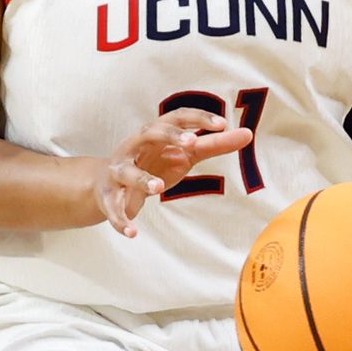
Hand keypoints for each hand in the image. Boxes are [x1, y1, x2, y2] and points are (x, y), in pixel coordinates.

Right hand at [92, 109, 253, 237]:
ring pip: (127, 171)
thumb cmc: (152, 163)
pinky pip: (114, 207)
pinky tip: (133, 232)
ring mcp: (119, 171)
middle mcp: (135, 147)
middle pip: (149, 133)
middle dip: (169, 136)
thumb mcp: (183, 154)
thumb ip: (213, 144)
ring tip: (158, 188)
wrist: (105, 184)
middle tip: (192, 142)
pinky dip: (121, 219)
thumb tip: (247, 134)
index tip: (222, 124)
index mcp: (155, 134)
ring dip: (142, 178)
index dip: (197, 119)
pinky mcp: (109, 196)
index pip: (175, 117)